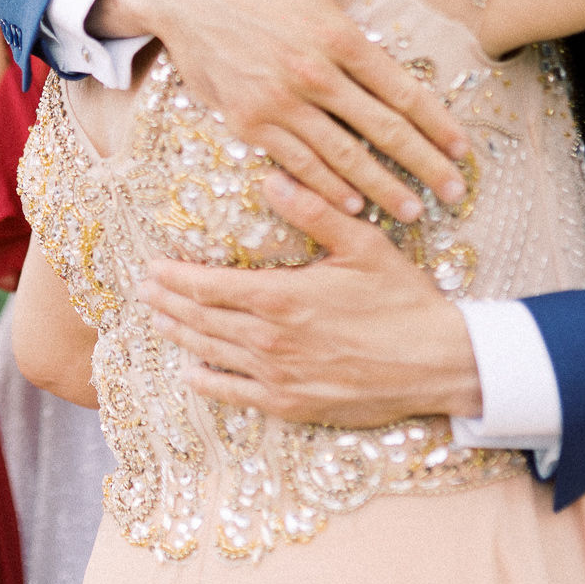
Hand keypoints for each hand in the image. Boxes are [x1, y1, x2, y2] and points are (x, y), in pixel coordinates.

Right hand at [98, 0, 468, 222]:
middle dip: (425, 165)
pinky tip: (353, 205)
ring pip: (343, 155)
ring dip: (382, 187)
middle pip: (383, 130)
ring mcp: (279, 102)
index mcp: (338, 36)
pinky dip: (328, 188)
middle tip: (456, 194)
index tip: (463, 149)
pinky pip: (297, 163)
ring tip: (414, 212)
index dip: (438, 124)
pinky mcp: (248, 121)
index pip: (402, 90)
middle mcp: (313, 74)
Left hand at [135, 173, 481, 428]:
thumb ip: (314, 210)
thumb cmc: (402, 301)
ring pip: (211, 353)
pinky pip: (234, 394)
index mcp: (282, 297)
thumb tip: (271, 178)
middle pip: (201, 319)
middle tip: (145, 291)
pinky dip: (206, 381)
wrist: (439, 363)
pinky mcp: (291, 405)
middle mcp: (270, 339)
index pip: (208, 286)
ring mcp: (278, 377)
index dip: (174, 277)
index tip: (152, 268)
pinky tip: (191, 371)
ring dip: (179, 335)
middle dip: (167, 302)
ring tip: (159, 320)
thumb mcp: (362, 245)